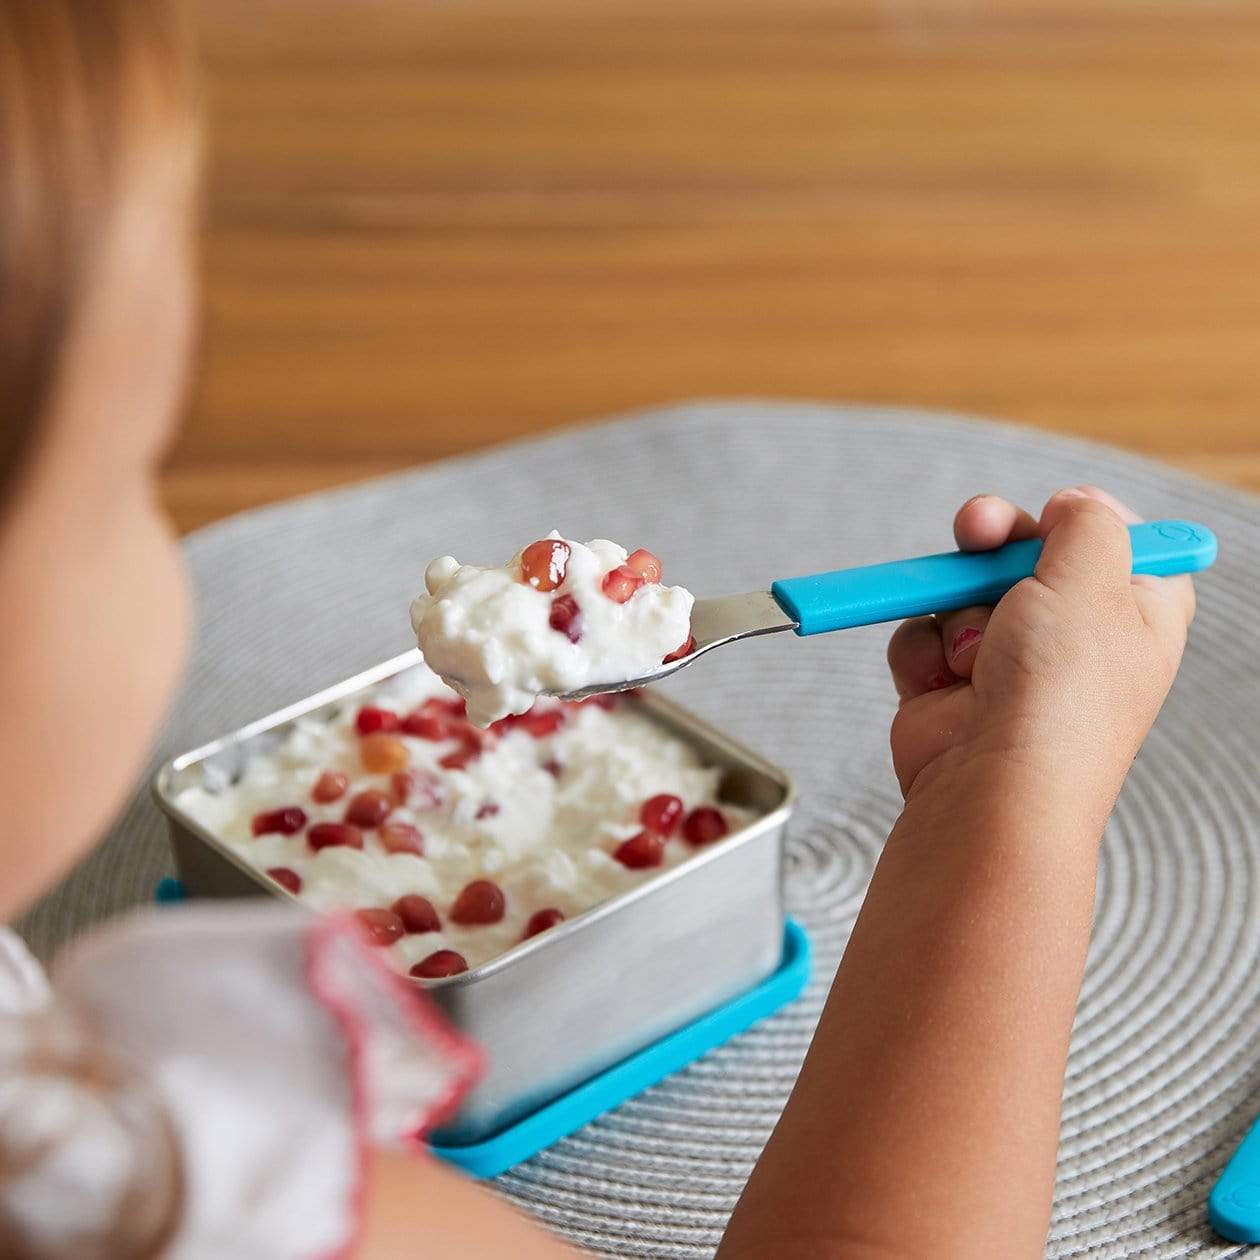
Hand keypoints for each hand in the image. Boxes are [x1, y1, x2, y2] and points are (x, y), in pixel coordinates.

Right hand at [886, 486, 1195, 804]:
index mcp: (1135, 614)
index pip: (1119, 543)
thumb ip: (1087, 523)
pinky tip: (944, 682)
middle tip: (977, 532)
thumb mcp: (1092, 579)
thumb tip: (1071, 503)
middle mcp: (1074, 637)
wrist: (990, 786)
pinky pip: (923, 633)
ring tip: (974, 654)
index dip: (1083, 521)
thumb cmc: (1057, 695)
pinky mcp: (949, 683)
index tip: (1059, 512)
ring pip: (964, 591)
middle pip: (1027, 554)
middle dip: (994, 542)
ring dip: (959, 611)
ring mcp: (1007, 662)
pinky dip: (925, 651)